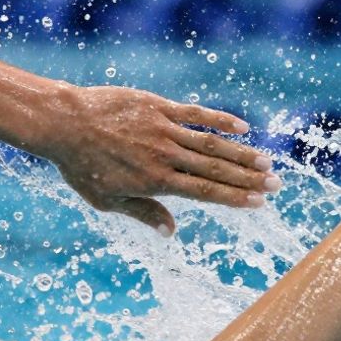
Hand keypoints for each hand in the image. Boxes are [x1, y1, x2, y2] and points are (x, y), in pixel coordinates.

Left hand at [36, 85, 280, 235]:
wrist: (64, 124)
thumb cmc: (82, 167)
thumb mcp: (108, 201)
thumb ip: (144, 213)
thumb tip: (172, 232)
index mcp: (155, 182)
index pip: (204, 192)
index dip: (234, 198)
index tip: (258, 203)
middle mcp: (165, 156)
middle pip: (215, 169)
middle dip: (248, 179)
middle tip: (276, 185)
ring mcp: (163, 129)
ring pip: (211, 143)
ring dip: (242, 153)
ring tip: (267, 162)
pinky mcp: (158, 107)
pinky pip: (195, 113)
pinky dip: (220, 119)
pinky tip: (243, 126)